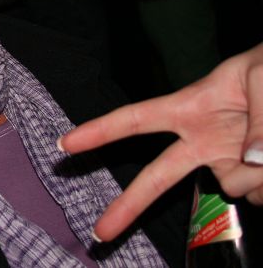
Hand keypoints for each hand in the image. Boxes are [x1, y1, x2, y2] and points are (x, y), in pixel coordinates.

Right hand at [58, 43, 262, 241]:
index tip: (66, 145)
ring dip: (256, 175)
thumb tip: (250, 162)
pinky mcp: (252, 176)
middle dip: (128, 205)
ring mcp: (227, 159)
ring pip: (232, 186)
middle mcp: (202, 138)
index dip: (99, 131)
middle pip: (157, 176)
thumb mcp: (261, 77)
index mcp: (193, 106)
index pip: (137, 119)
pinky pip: (256, 194)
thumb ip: (256, 117)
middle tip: (101, 233)